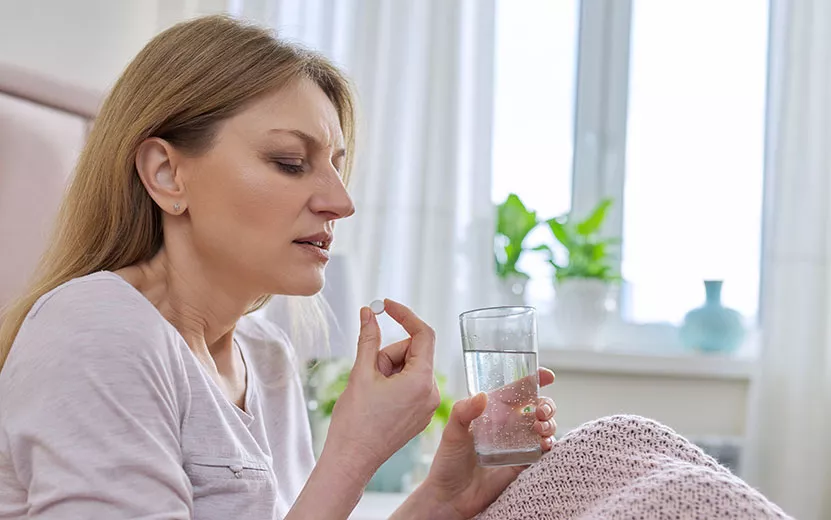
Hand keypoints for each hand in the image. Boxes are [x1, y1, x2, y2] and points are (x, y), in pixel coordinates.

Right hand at [321, 299, 439, 482]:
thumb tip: (368, 312)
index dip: (404, 315)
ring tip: (369, 389)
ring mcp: (426, 405)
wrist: (351, 460)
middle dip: (388, 353)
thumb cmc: (355, 421)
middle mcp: (431, 393)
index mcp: (422, 381)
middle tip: (367, 370)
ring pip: (409, 368)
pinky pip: (409, 384)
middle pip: (413, 352)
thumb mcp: (361, 373)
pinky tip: (375, 399)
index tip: (385, 305)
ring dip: (388, 368)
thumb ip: (368, 338)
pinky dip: (392, 381)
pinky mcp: (419, 414)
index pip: (423, 334)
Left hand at [416, 368, 555, 519]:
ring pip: (544, 427)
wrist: (451, 496)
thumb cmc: (448, 461)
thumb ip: (463, 411)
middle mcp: (508, 425)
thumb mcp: (452, 432)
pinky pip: (543, 451)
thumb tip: (482, 396)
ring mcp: (517, 443)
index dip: (535, 379)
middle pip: (537, 406)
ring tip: (539, 428)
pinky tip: (545, 445)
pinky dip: (550, 445)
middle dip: (546, 404)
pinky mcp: (522, 463)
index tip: (548, 376)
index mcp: (493, 411)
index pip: (517, 390)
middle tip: (540, 411)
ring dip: (550, 423)